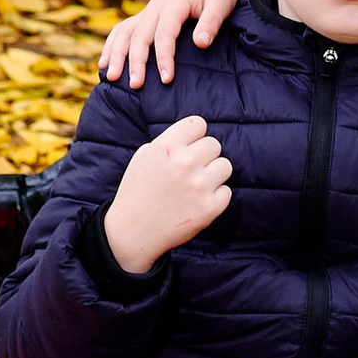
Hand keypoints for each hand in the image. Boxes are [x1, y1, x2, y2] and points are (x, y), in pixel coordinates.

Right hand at [100, 0, 252, 86]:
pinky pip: (122, 29)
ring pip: (125, 32)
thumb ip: (212, 22)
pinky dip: (112, 46)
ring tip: (111, 78)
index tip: (166, 79)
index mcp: (175, 4)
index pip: (165, 34)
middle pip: (139, 35)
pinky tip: (104, 64)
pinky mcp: (146, 15)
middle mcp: (156, 6)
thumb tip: (201, 43)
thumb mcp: (222, 3)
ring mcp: (148, 10)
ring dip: (116, 54)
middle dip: (135, 62)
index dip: (164, 57)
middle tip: (136, 85)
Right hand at [103, 113, 231, 273]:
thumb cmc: (136, 193)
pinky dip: (215, 197)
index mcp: (167, 147)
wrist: (132, 233)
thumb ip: (168, 142)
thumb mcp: (143, 158)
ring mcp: (199, 185)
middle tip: (190, 171)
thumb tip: (193, 137)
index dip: (195, 136)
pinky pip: (226, 191)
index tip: (189, 147)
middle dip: (204, 156)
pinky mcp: (210, 207)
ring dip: (213, 174)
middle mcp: (185, 162)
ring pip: (225, 166)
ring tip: (195, 186)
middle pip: (214, 144)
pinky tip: (197, 203)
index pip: (198, 124)